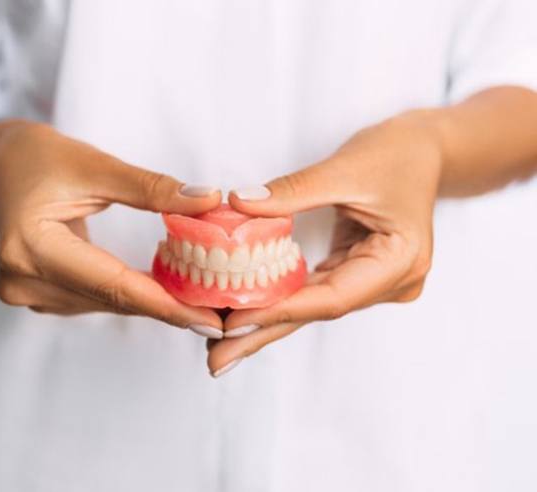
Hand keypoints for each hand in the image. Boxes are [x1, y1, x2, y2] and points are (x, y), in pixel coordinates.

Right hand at [0, 121, 222, 330]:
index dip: (166, 304)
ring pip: (107, 303)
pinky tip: (162, 289)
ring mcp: (26, 293)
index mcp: (31, 246)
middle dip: (169, 307)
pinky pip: (95, 299)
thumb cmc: (39, 158)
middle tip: (219, 315)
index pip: (114, 284)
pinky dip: (130, 294)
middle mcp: (23, 280)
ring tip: (200, 300)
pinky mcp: (36, 294)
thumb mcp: (96, 165)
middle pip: (112, 299)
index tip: (211, 319)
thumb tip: (208, 202)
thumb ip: (152, 188)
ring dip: (152, 301)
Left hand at [207, 113, 441, 375]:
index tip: (232, 323)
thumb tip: (239, 204)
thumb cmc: (395, 154)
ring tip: (222, 343)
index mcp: (399, 261)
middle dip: (264, 334)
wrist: (423, 150)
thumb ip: (291, 191)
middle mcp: (391, 282)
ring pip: (312, 306)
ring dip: (267, 321)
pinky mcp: (359, 272)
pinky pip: (314, 290)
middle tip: (216, 361)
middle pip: (318, 312)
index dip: (279, 310)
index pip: (331, 296)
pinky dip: (281, 299)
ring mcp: (376, 281)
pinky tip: (248, 311)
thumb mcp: (343, 168)